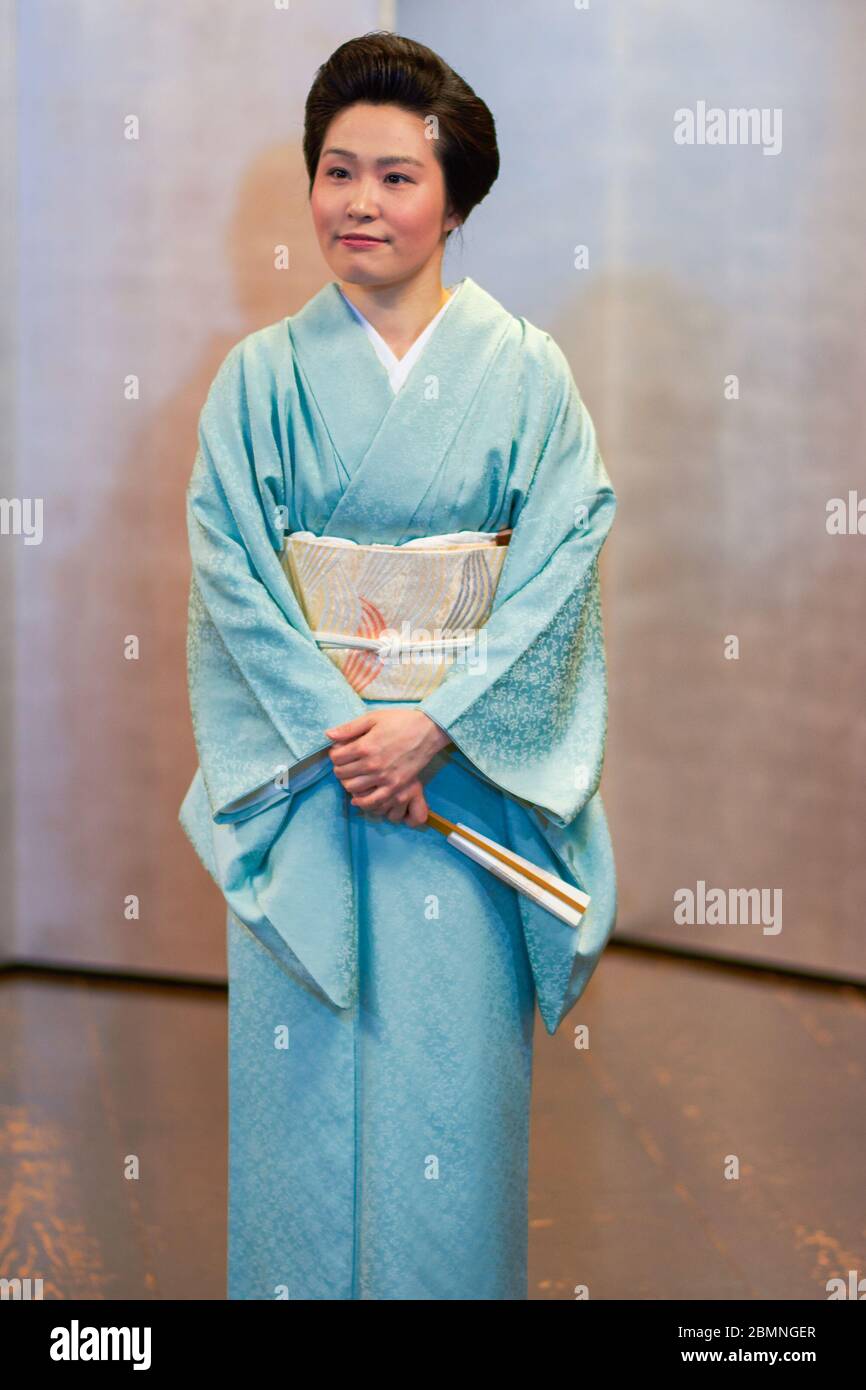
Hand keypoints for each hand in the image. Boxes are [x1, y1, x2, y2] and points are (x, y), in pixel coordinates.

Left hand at [324, 709, 450, 824]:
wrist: (428, 731)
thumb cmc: (400, 721)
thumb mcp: (373, 718)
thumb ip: (350, 728)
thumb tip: (328, 735)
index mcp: (364, 746)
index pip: (336, 757)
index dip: (334, 754)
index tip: (340, 752)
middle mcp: (372, 764)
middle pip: (342, 774)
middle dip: (340, 768)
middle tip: (346, 764)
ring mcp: (384, 777)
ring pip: (352, 788)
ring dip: (348, 783)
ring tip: (353, 776)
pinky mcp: (395, 786)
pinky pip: (372, 801)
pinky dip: (361, 802)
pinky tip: (358, 797)